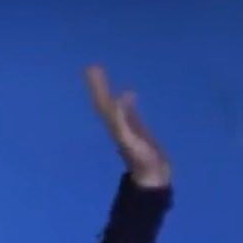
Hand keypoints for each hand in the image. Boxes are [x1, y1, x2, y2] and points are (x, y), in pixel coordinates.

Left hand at [85, 65, 170, 188]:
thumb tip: (118, 96)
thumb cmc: (142, 159)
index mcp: (113, 124)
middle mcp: (116, 124)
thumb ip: (122, 119)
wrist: (151, 176)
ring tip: (103, 75)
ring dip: (107, 90)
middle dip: (98, 84)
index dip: (96, 86)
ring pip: (114, 104)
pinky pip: (128, 111)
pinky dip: (126, 102)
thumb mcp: (130, 138)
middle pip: (104, 101)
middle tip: (92, 67)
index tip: (90, 69)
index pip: (102, 101)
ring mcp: (126, 126)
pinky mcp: (137, 130)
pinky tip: (129, 94)